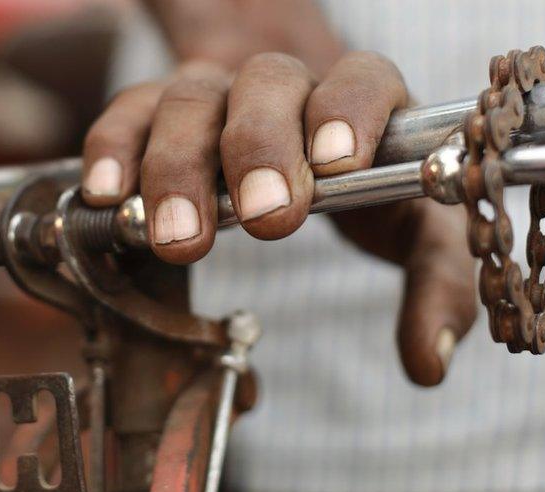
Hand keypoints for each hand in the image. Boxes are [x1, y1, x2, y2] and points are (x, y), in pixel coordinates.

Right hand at [80, 52, 475, 385]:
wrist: (308, 159)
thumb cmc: (371, 195)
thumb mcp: (418, 239)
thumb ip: (436, 288)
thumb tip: (427, 362)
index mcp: (360, 101)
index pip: (359, 77)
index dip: (348, 110)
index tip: (336, 165)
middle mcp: (283, 86)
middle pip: (264, 86)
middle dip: (260, 150)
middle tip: (264, 219)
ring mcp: (217, 96)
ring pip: (188, 101)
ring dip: (178, 167)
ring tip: (176, 237)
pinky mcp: (160, 115)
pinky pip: (128, 113)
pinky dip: (112, 147)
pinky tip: (108, 196)